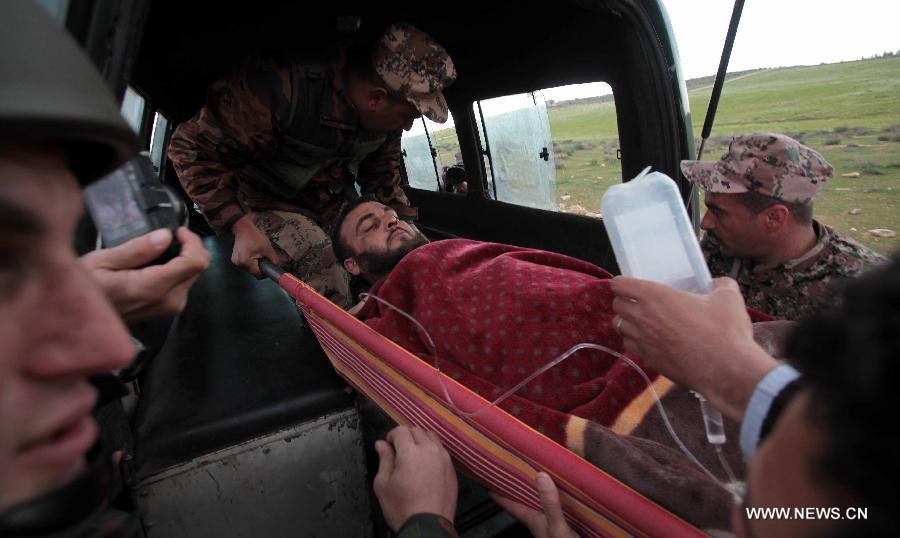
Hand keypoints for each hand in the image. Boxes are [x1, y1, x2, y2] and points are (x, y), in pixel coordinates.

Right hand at [81, 227, 209, 322]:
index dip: (193, 242)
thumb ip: (137, 249)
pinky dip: (174, 270)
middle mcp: (168, 300)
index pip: (195, 262)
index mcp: (153, 287)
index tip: (179, 232)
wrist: (80, 318)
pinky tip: (153, 266)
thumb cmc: (86, 290)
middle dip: (187, 248)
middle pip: (197, 268)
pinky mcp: (168, 309)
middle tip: (166, 237)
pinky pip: (182, 284)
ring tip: (155, 252)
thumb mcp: (102, 261)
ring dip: (181, 259)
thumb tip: (164, 237)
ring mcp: (169, 307)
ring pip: (191, 275)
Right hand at [231, 214, 278, 277]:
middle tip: (263, 258)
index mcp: (246, 262)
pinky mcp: (235, 259)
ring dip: (255, 264)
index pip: (258, 274)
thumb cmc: (255, 237)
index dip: (265, 272)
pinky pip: (246, 264)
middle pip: (253, 272)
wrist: (243, 228)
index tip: (269, 266)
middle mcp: (239, 264)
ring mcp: (235, 262)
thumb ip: (273, 260)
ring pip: (250, 269)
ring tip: (257, 254)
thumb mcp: (267, 248)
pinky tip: (252, 253)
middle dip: (260, 267)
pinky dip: (251, 261)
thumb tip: (277, 267)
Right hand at [373, 426, 457, 531]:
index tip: (388, 446)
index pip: (401, 430)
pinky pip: (441, 451)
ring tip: (413, 456)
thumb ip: (384, 459)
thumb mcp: (383, 484)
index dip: (391, 436)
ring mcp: (444, 458)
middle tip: (399, 451)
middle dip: (406, 436)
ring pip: (432, 437)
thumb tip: (381, 444)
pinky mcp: (452, 468)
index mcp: (410, 452)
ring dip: (421, 440)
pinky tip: (426, 466)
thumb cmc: (402, 507)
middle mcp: (430, 450)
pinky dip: (432, 451)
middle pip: (417, 430)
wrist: (428, 526)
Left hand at [491, 473, 576, 537]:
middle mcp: (539, 520)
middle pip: (523, 501)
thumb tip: (540, 476)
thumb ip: (549, 504)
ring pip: (539, 503)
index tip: (489, 478)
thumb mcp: (556, 526)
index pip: (510, 504)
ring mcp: (551, 523)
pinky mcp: (564, 524)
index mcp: (532, 520)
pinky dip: (555, 497)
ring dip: (537, 491)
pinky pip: (556, 506)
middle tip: (514, 469)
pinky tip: (560, 491)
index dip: (499, 492)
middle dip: (518, 486)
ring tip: (535, 474)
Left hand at [610, 276, 777, 420]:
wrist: (725, 369)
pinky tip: (651, 341)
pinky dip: (636, 342)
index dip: (623, 283)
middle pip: (616, 306)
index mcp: (654, 296)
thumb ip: (720, 285)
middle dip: (625, 302)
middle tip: (640, 303)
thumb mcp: (728, 298)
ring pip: (620, 327)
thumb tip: (718, 283)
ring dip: (628, 322)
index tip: (631, 285)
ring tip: (644, 322)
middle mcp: (642, 317)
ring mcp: (643, 341)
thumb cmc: (725, 330)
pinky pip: (631, 347)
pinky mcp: (648, 360)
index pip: (620, 284)